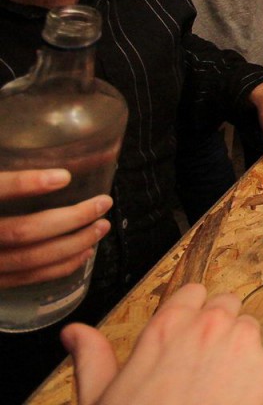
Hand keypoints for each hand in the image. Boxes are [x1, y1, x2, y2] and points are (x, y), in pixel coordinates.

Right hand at [0, 170, 110, 288]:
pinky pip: (24, 278)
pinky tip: (83, 253)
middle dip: (69, 219)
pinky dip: (58, 268)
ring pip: (28, 259)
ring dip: (73, 244)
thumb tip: (19, 134)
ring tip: (101, 225)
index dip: (24, 184)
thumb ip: (1, 164)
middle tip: (102, 202)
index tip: (63, 176)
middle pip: (20, 232)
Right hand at [62, 283, 262, 404]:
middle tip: (205, 367)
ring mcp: (243, 343)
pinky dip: (262, 380)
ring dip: (242, 351)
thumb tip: (75, 333)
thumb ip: (92, 358)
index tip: (188, 337)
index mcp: (167, 326)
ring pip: (252, 330)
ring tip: (221, 388)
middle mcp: (209, 324)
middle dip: (219, 330)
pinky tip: (239, 402)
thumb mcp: (101, 396)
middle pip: (228, 306)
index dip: (193, 315)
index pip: (195, 293)